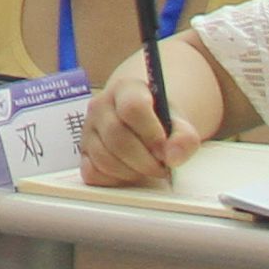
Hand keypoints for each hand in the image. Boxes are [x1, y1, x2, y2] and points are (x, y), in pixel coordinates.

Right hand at [77, 53, 205, 187]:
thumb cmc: (161, 121)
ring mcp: (88, 129)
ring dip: (130, 172)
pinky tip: (128, 172)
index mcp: (126, 89)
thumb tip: (172, 157)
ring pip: (103, 158)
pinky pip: (92, 173)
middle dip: (143, 161)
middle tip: (160, 167)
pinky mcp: (83, 151)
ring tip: (146, 169)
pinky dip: (113, 179)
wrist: (146, 122)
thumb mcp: (180, 123)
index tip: (164, 150)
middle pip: (117, 137)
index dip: (151, 133)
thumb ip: (184, 137)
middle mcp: (100, 106)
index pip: (132, 107)